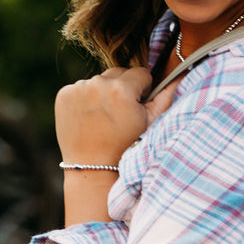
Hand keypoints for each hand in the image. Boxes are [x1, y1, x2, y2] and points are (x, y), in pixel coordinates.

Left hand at [55, 66, 176, 165]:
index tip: (137, 108)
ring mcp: (78, 88)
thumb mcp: (151, 124)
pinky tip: (89, 120)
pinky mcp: (64, 95)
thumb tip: (179, 74)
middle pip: (118, 73)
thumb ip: (165, 97)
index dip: (143, 91)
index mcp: (122, 90)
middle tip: (120, 115)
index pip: (140, 73)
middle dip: (122, 89)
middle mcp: (98, 84)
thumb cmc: (127, 149)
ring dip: (103, 94)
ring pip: (98, 81)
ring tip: (104, 120)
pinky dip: (85, 100)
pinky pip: (80, 88)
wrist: (93, 170)